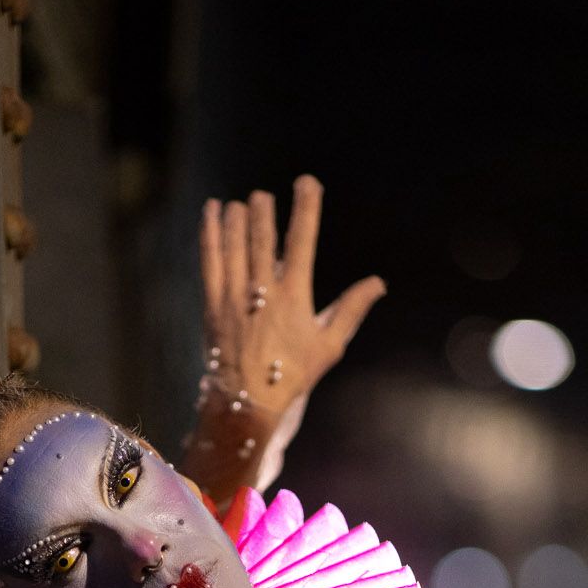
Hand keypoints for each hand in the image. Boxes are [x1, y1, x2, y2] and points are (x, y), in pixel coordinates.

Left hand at [199, 175, 384, 417]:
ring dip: (237, 219)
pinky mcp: (213, 304)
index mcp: (294, 297)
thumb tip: (378, 283)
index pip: (302, 241)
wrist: (247, 404)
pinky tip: (211, 212)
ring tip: (240, 202)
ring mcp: (234, 297)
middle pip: (263, 239)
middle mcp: (262, 292)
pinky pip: (209, 261)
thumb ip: (351, 310)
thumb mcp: (329, 346)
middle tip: (264, 195)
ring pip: (235, 245)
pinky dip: (210, 234)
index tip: (307, 183)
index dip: (305, 208)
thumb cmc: (292, 376)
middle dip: (264, 212)